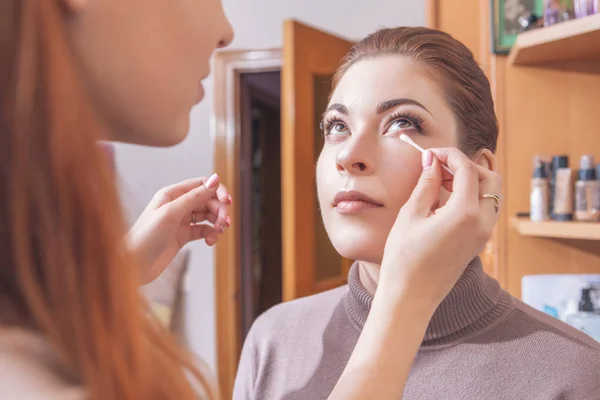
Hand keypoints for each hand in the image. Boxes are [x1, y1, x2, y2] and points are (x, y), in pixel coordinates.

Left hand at [128, 173, 230, 283]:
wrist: (134, 264)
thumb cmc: (146, 236)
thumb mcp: (171, 213)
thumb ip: (194, 196)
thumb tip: (215, 179)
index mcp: (172, 194)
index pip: (201, 184)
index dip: (217, 190)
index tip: (227, 201)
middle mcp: (177, 205)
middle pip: (207, 200)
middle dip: (219, 210)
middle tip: (224, 223)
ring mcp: (181, 221)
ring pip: (207, 215)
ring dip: (217, 222)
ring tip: (219, 232)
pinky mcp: (183, 236)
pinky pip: (203, 230)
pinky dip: (210, 234)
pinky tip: (211, 241)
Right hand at [379, 148, 501, 308]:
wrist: (410, 296)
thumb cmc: (405, 258)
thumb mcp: (411, 215)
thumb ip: (425, 184)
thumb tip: (432, 160)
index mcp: (466, 213)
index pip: (467, 169)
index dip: (449, 155)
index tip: (430, 154)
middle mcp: (482, 223)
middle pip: (489, 179)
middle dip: (466, 166)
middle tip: (438, 165)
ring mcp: (483, 235)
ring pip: (489, 195)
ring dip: (470, 181)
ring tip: (439, 181)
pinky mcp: (477, 243)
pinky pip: (483, 211)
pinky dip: (469, 197)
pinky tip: (443, 200)